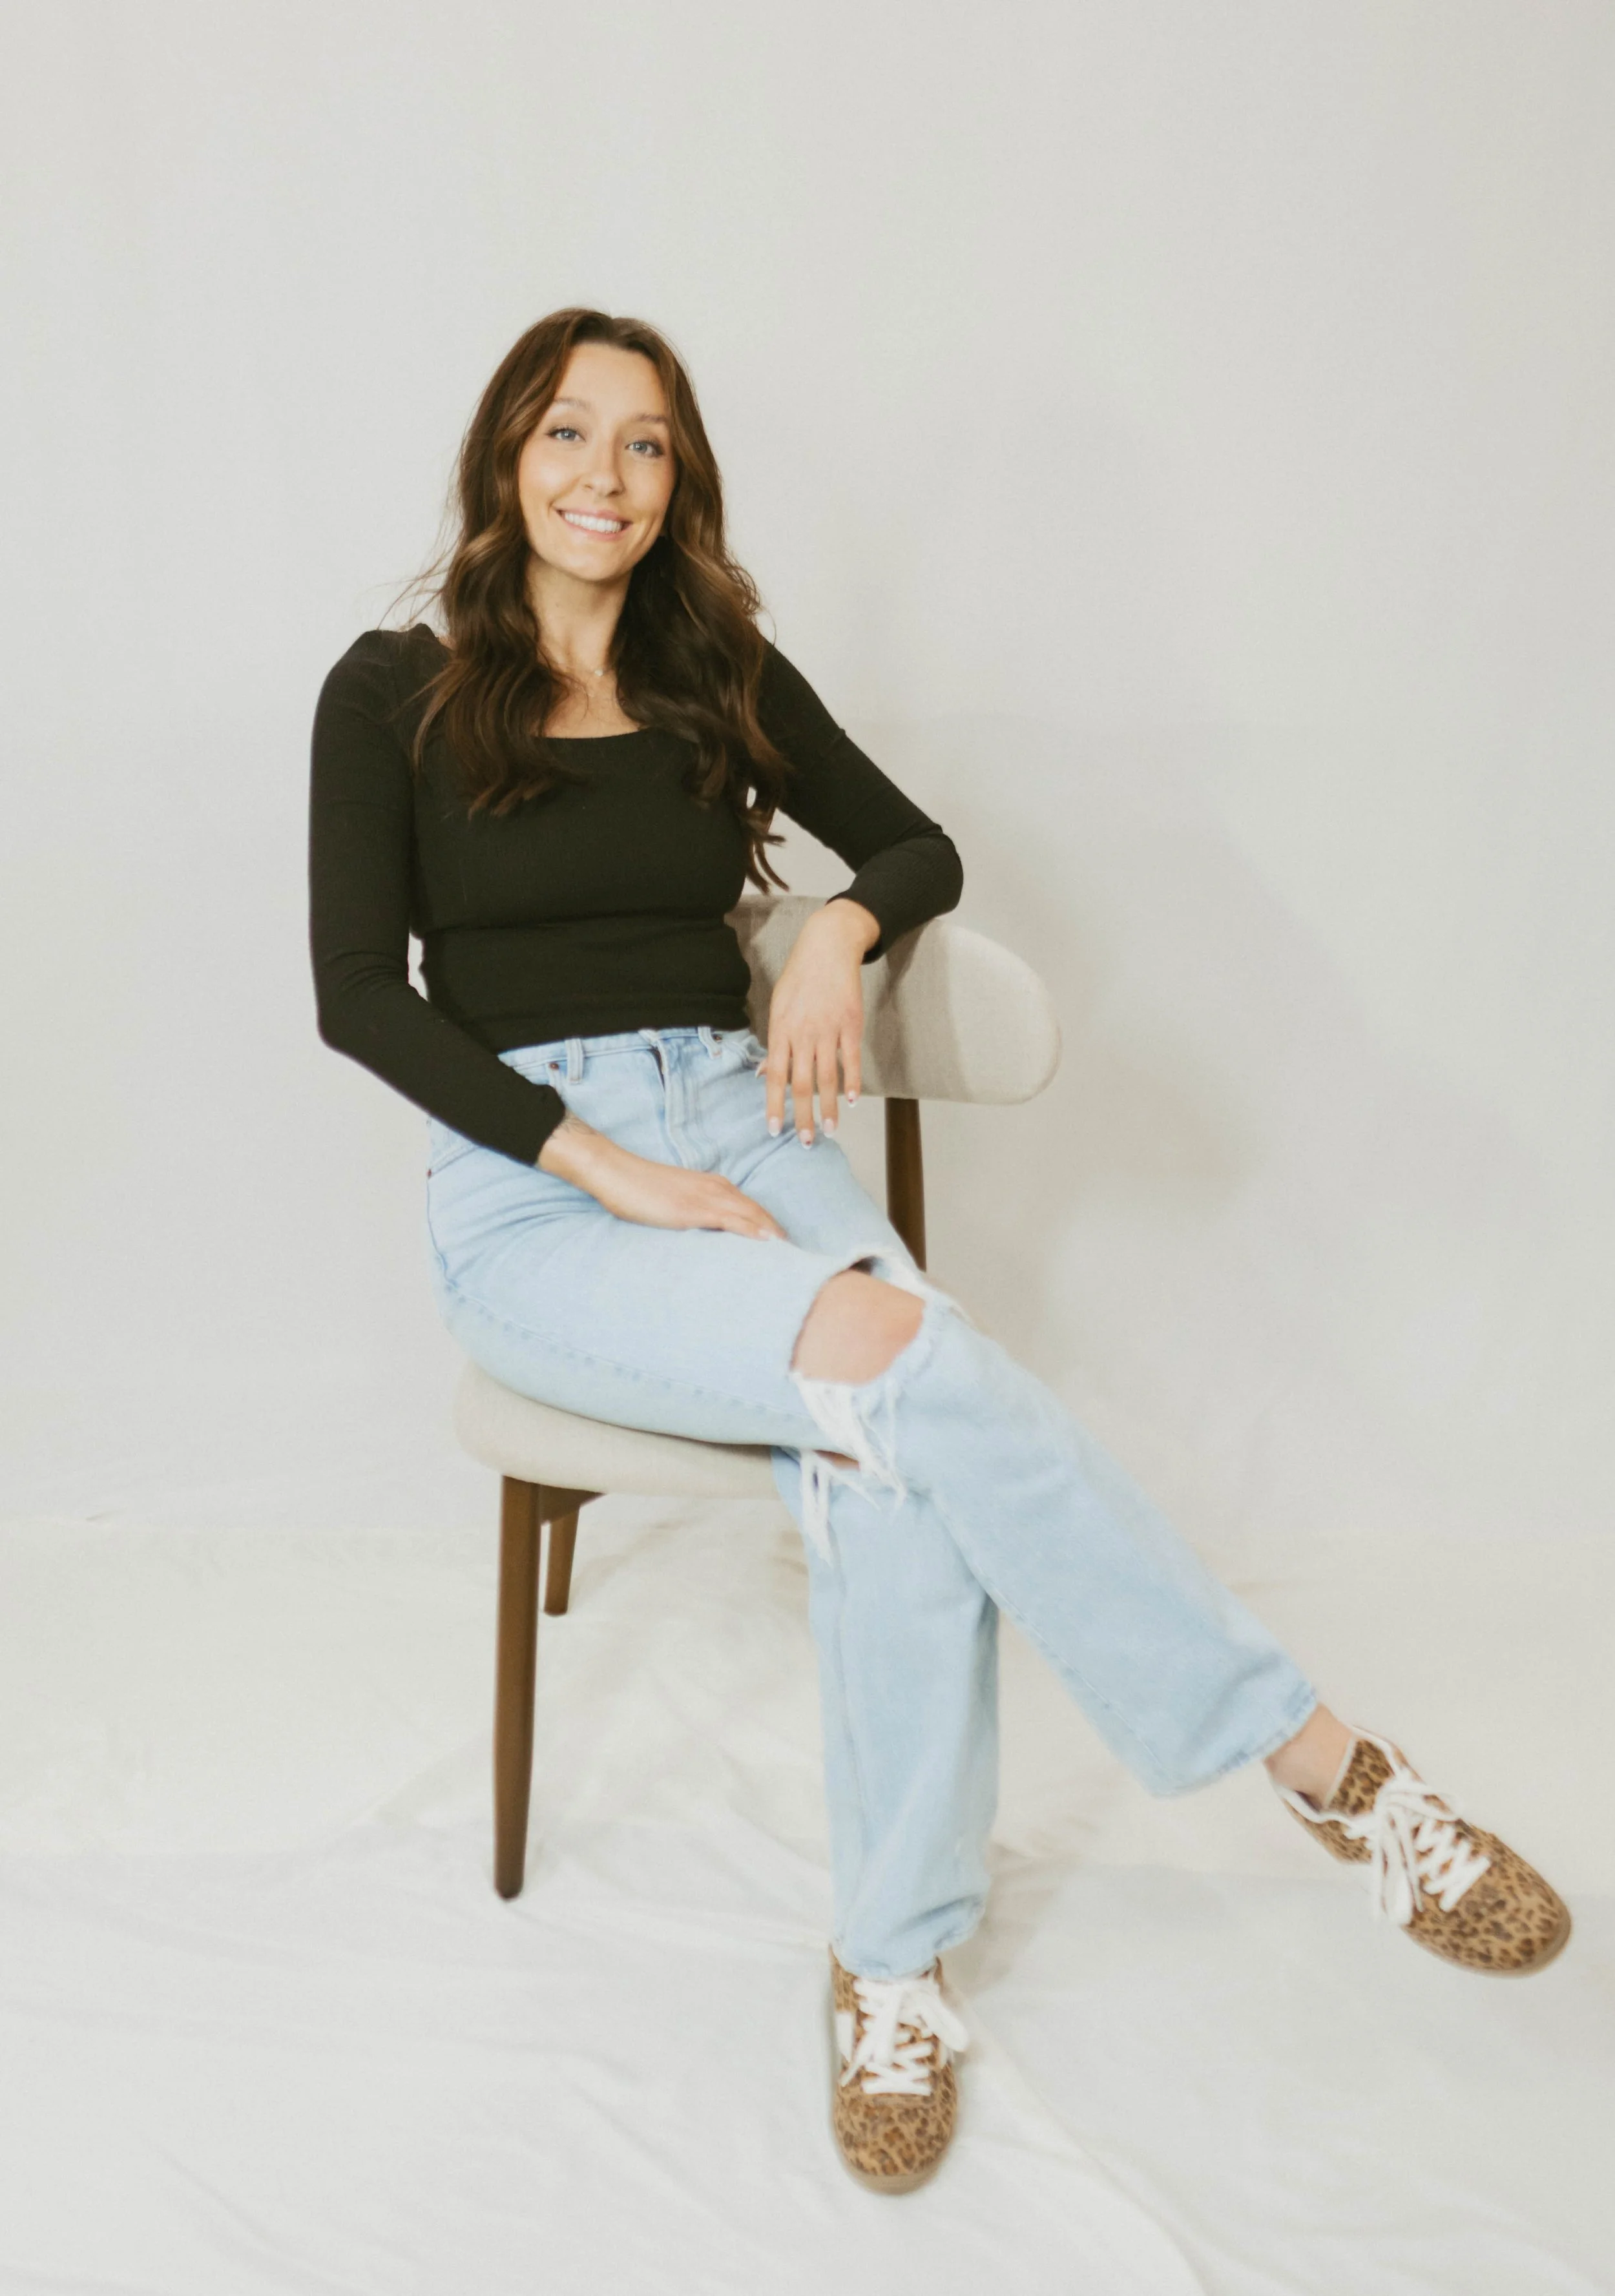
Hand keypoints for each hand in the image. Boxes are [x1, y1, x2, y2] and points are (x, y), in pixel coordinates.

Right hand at [538, 1116, 785, 1239]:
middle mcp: (717, 1188)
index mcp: (714, 1186)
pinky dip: (753, 1231)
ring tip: (793, 1258)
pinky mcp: (693, 1208)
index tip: (785, 1249)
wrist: (614, 1171)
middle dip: (780, 1235)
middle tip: (800, 1259)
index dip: (770, 1228)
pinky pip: (731, 1220)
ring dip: (774, 1235)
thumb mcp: (673, 1202)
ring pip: (752, 1216)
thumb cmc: (638, 1188)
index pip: (752, 1209)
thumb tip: (705, 1235)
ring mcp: (706, 1197)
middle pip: (759, 1213)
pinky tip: (769, 1243)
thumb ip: (693, 1214)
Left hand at [763, 898, 878, 1143]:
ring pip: (827, 1077)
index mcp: (781, 1030)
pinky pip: (851, 1059)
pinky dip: (852, 1082)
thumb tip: (767, 1075)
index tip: (775, 1131)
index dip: (774, 1105)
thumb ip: (775, 1043)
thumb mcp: (778, 1007)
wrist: (827, 948)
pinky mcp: (851, 1024)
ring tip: (831, 1130)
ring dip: (830, 1107)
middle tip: (806, 1142)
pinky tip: (851, 1101)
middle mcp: (803, 1033)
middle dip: (803, 1116)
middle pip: (802, 1084)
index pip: (775, 1076)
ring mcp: (828, 1029)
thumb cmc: (798, 979)